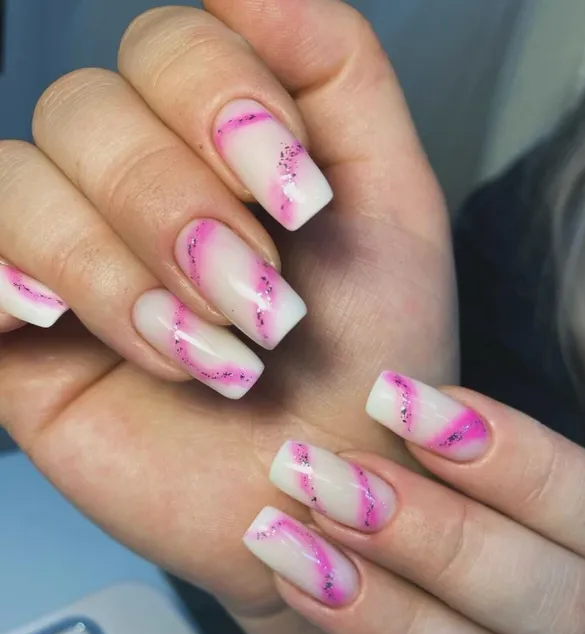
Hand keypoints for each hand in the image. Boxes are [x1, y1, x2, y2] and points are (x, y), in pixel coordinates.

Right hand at [0, 0, 451, 621]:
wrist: (344, 484)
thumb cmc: (379, 357)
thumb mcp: (393, 204)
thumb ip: (337, 76)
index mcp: (217, 148)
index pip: (166, 45)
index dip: (220, 101)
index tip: (299, 203)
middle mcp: (136, 191)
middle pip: (88, 110)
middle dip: (177, 206)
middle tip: (261, 305)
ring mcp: (73, 265)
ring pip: (22, 185)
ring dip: (118, 269)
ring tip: (210, 354)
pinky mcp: (26, 347)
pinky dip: (5, 281)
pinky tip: (64, 325)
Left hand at [246, 371, 584, 633]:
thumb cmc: (518, 557)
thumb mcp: (531, 515)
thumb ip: (483, 472)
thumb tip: (400, 403)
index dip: (511, 455)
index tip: (400, 400)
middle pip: (561, 606)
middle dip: (436, 538)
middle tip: (329, 480)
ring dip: (392, 620)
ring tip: (295, 552)